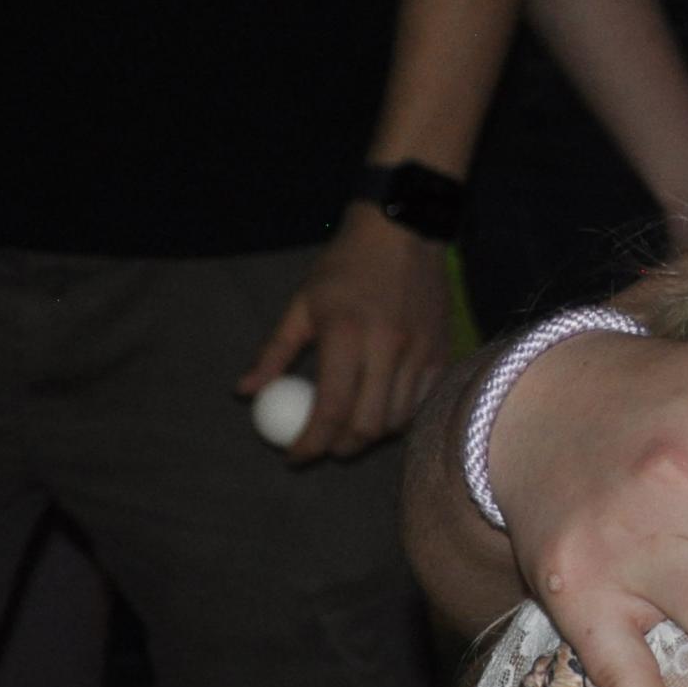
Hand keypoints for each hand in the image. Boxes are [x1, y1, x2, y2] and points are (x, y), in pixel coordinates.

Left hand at [237, 206, 450, 462]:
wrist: (406, 230)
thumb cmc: (346, 266)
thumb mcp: (301, 303)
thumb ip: (274, 352)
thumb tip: (245, 393)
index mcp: (347, 336)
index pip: (330, 410)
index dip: (310, 443)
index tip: (294, 456)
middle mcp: (388, 348)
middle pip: (367, 425)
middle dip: (341, 447)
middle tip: (324, 446)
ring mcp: (421, 352)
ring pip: (399, 419)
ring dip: (372, 434)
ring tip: (352, 429)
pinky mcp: (443, 350)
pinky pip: (423, 401)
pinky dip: (401, 416)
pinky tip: (384, 409)